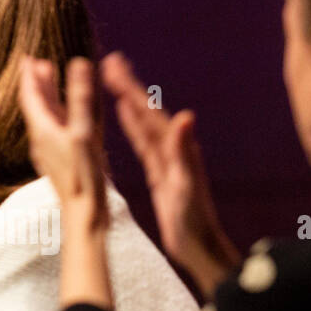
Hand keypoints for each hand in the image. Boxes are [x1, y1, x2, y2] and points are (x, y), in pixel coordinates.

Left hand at [17, 56, 109, 231]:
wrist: (83, 214)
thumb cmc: (83, 175)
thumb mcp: (83, 132)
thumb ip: (79, 98)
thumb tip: (78, 63)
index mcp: (43, 130)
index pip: (30, 95)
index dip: (29, 75)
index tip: (26, 56)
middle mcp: (41, 140)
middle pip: (35, 105)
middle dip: (36, 82)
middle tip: (38, 62)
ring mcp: (50, 151)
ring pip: (44, 117)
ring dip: (46, 97)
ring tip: (49, 80)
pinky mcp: (60, 160)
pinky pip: (53, 129)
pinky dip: (56, 113)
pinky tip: (64, 115)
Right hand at [99, 51, 237, 294]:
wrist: (200, 248)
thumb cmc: (195, 222)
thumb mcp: (186, 187)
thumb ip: (184, 152)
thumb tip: (186, 117)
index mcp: (176, 149)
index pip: (149, 113)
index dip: (131, 89)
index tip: (114, 66)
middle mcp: (173, 149)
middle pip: (145, 111)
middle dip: (128, 87)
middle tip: (110, 61)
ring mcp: (166, 160)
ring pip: (142, 123)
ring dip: (128, 101)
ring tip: (113, 80)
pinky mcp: (160, 172)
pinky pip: (143, 142)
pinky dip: (132, 125)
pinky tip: (124, 115)